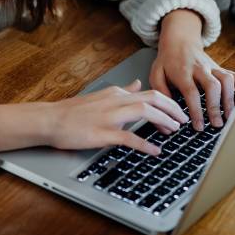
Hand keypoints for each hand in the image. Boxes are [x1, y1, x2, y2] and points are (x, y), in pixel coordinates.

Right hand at [45, 80, 188, 155]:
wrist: (50, 120)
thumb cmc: (73, 112)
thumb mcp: (101, 96)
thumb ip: (122, 91)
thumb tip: (138, 83)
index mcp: (116, 93)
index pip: (149, 93)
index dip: (168, 103)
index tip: (177, 113)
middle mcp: (116, 101)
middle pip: (153, 98)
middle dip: (173, 108)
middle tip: (184, 121)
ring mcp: (109, 116)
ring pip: (144, 111)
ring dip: (163, 120)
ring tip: (174, 131)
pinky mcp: (102, 133)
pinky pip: (129, 137)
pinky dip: (145, 144)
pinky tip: (155, 151)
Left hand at [150, 10, 234, 130]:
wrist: (180, 41)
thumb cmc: (167, 61)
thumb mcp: (156, 74)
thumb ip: (161, 91)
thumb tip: (169, 111)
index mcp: (182, 72)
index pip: (191, 92)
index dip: (196, 110)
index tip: (199, 126)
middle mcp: (200, 69)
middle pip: (212, 86)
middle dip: (216, 106)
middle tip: (217, 124)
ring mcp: (213, 67)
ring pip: (227, 80)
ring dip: (230, 100)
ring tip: (229, 117)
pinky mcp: (221, 68)